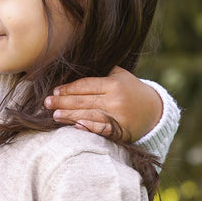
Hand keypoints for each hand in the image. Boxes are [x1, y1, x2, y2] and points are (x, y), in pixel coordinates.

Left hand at [45, 65, 160, 143]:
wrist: (154, 111)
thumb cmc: (131, 90)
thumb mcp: (120, 75)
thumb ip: (100, 72)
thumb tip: (73, 69)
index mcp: (113, 84)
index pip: (85, 86)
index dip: (69, 88)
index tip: (55, 90)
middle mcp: (116, 100)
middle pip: (84, 101)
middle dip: (63, 102)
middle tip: (46, 103)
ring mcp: (118, 117)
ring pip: (89, 115)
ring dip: (70, 116)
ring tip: (55, 115)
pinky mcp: (121, 131)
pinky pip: (102, 129)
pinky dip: (89, 128)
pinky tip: (77, 126)